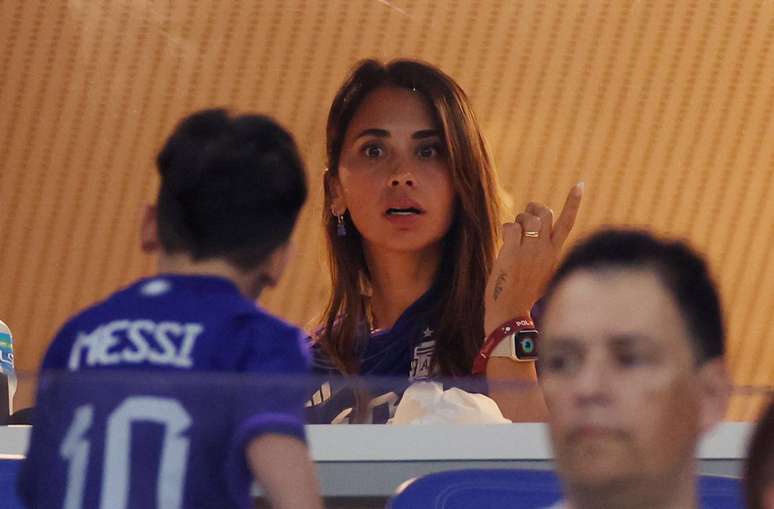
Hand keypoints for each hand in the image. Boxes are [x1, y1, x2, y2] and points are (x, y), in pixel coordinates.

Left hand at [484, 182, 583, 335]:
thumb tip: (534, 231)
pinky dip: (506, 230)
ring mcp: (530, 251)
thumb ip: (542, 252)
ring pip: (527, 218)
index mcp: (555, 254)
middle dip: (533, 210)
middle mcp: (545, 250)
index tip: (580, 184)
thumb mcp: (542, 273)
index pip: (567, 223)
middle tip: (524, 220)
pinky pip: (510, 227)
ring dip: (518, 221)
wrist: (511, 314)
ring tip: (514, 237)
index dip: (573, 202)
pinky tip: (505, 244)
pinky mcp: (512, 253)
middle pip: (545, 213)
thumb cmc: (523, 296)